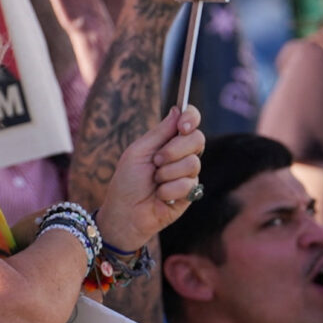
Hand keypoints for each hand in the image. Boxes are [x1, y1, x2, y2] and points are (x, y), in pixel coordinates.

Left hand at [98, 104, 204, 252]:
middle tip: (156, 162)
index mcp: (168, 141)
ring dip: (167, 173)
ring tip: (154, 182)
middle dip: (174, 150)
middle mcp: (182, 155)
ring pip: (193, 163)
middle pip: (197, 139)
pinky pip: (189, 184)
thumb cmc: (127, 182)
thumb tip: (178, 109)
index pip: (190, 121)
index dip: (191, 118)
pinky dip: (169, 190)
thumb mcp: (138, 152)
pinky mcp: (191, 193)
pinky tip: (160, 196)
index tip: (183, 125)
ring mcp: (188, 174)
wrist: (125, 213)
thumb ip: (160, 132)